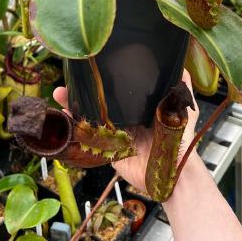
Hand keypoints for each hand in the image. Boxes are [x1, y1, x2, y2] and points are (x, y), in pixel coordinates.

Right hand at [53, 69, 198, 193]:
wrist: (172, 174)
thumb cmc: (178, 141)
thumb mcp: (182, 110)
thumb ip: (181, 90)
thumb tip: (181, 66)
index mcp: (139, 107)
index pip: (119, 90)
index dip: (104, 79)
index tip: (91, 66)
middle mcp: (125, 118)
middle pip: (100, 100)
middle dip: (83, 89)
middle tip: (70, 76)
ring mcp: (115, 133)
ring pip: (90, 115)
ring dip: (73, 104)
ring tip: (59, 92)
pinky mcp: (107, 150)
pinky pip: (88, 137)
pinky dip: (74, 127)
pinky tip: (63, 116)